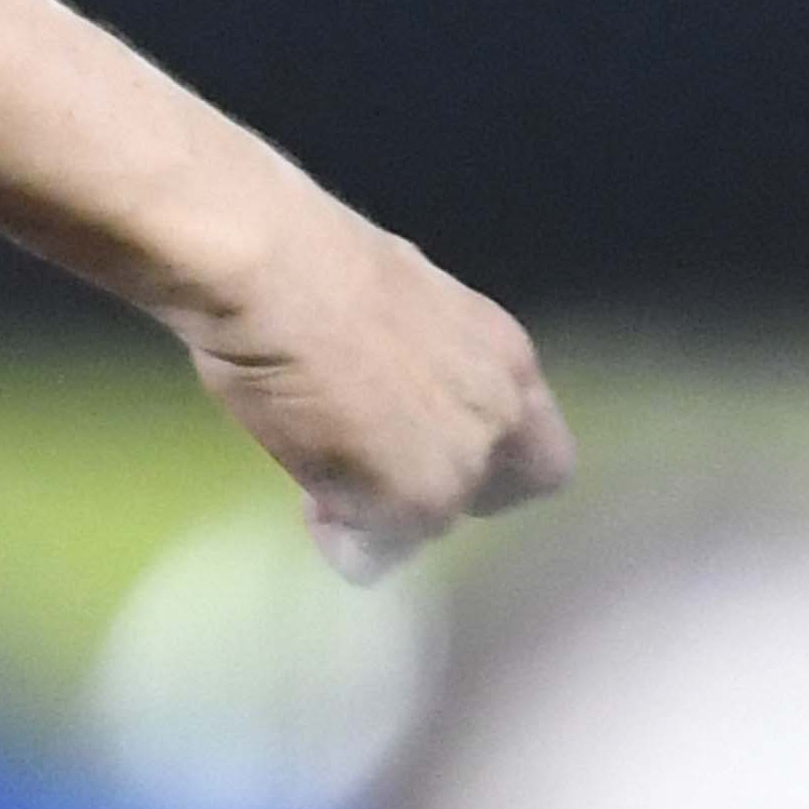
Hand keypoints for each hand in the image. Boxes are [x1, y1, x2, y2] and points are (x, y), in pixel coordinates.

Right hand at [159, 183, 573, 577]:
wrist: (271, 269)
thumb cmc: (306, 256)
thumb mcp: (394, 300)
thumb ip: (416, 354)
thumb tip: (382, 375)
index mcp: (502, 353)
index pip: (537, 440)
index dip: (485, 454)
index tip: (422, 437)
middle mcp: (500, 412)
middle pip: (502, 490)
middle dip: (441, 490)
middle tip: (376, 469)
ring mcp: (462, 461)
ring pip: (435, 522)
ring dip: (384, 508)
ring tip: (322, 469)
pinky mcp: (412, 501)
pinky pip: (375, 552)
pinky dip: (341, 538)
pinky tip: (303, 497)